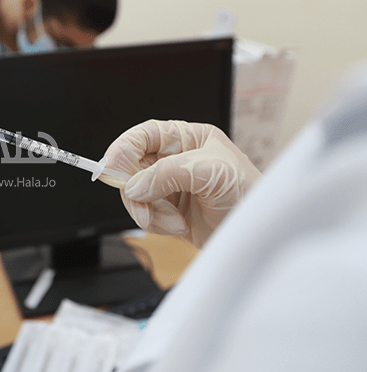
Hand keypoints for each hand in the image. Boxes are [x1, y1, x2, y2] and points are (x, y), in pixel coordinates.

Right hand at [100, 120, 260, 247]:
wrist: (259, 236)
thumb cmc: (250, 195)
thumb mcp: (212, 173)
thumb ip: (169, 173)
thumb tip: (133, 185)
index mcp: (187, 139)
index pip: (144, 135)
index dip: (123, 149)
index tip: (112, 169)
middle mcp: (175, 160)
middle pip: (131, 167)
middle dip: (135, 190)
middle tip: (143, 205)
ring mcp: (170, 187)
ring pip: (134, 194)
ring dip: (149, 211)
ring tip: (174, 220)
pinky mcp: (168, 211)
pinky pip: (144, 215)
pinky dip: (156, 224)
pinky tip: (178, 226)